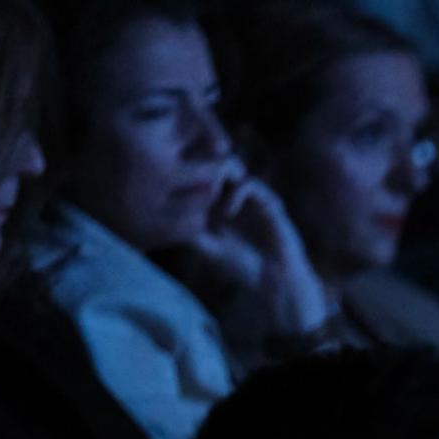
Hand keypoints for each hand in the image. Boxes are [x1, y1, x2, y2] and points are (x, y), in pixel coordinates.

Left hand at [188, 162, 330, 338]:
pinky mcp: (268, 200)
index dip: (183, 172)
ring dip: (216, 174)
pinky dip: (235, 193)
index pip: (195, 171)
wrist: (275, 281)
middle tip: (189, 186)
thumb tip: (163, 209)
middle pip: (211, 158)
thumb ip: (187, 228)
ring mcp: (250, 195)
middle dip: (198, 166)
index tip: (173, 190)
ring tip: (207, 197)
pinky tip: (227, 213)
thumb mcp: (205, 247)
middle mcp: (230, 192)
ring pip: (230, 163)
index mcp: (213, 200)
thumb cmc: (240, 267)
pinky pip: (249, 183)